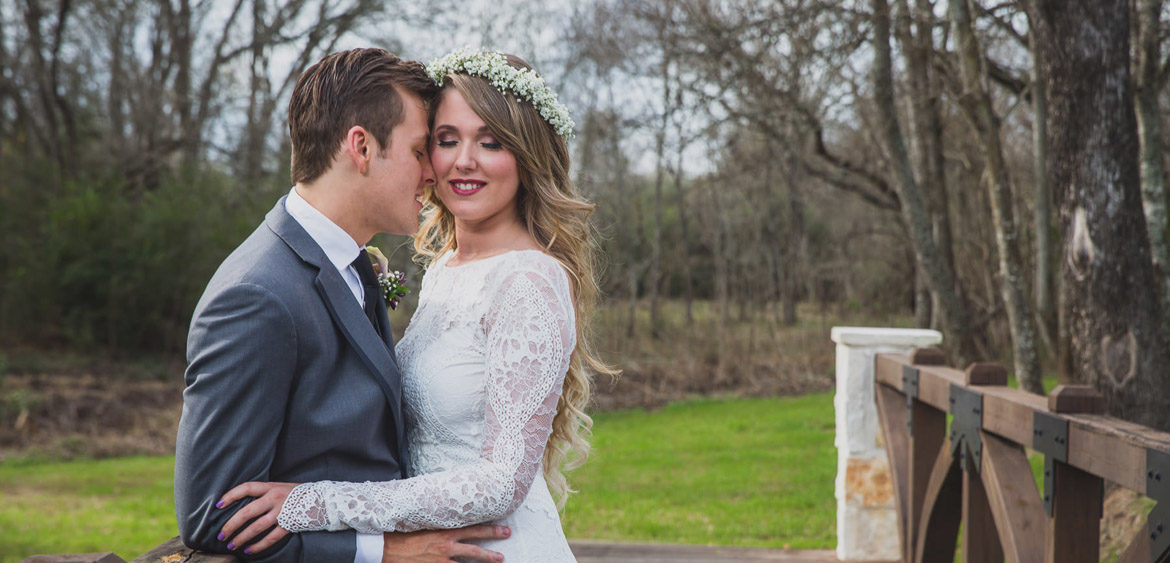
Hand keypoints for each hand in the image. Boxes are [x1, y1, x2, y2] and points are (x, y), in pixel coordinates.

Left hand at [215, 481, 297, 553]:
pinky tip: (249, 550)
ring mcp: (282, 512)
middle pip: (247, 512)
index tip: (219, 505)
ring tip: (232, 545)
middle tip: (221, 534)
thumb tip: (244, 504)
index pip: (246, 488)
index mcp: (271, 487)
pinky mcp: (289, 525)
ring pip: (256, 527)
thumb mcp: (282, 488)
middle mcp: (275, 498)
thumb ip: (266, 494)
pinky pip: (270, 538)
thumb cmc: (300, 495)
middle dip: (231, 525)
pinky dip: (258, 546)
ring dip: (241, 538)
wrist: (324, 500)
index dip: (231, 496)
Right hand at [382, 525, 510, 561]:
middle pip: (474, 550)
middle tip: (503, 554)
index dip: (490, 530)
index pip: (473, 529)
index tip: (504, 528)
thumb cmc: (403, 534)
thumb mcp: (423, 524)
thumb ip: (439, 523)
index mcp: (445, 532)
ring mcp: (441, 561)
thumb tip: (450, 516)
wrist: (386, 548)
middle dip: (491, 552)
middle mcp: (446, 547)